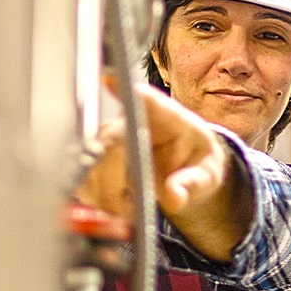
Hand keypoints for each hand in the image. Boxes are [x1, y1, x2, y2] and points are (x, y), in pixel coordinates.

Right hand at [75, 84, 252, 261]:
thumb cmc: (195, 162)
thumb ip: (192, 183)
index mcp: (165, 116)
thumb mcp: (207, 173)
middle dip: (111, 177)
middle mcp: (131, 122)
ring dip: (104, 194)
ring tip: (127, 211)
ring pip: (90, 162)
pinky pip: (84, 180)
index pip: (145, 98)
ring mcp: (109, 141)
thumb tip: (174, 197)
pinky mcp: (96, 162)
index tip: (111, 78)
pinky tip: (115, 210)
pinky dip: (96, 201)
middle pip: (108, 140)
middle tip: (125, 207)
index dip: (124, 87)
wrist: (185, 172)